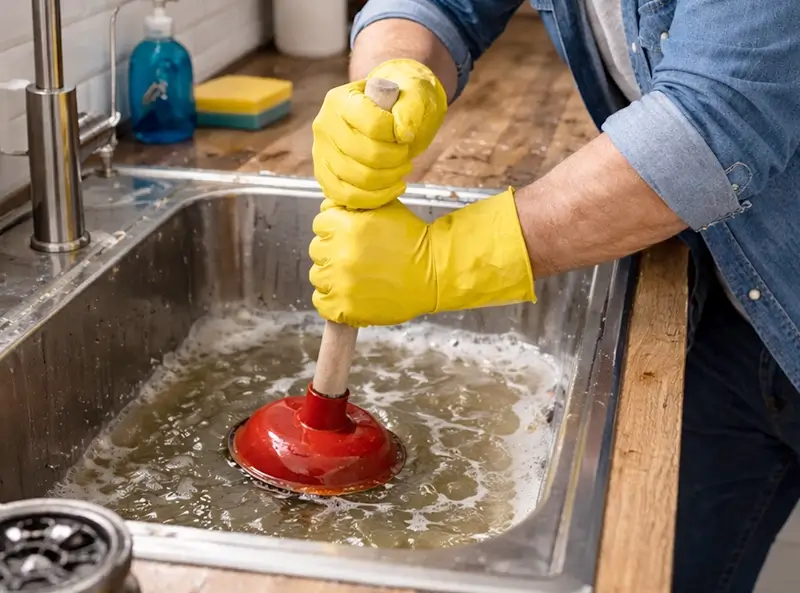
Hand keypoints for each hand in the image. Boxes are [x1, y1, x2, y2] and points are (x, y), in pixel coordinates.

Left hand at [309, 189, 536, 326]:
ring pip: (318, 277)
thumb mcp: (384, 208)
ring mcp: (341, 283)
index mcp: (346, 226)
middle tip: (357, 257)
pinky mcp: (345, 308)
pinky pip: (322, 303)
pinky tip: (348, 294)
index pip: (320, 223)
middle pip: (317, 250)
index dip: (336, 228)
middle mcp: (340, 254)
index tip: (351, 236)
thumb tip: (327, 207)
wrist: (435, 273)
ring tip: (355, 276)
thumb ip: (353, 204)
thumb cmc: (412, 238)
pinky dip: (332, 300)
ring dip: (332, 276)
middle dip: (334, 251)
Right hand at [312, 59, 447, 209]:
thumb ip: (410, 108)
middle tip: (406, 154)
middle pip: (367, 155)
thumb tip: (402, 133)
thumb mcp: (412, 93)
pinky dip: (376, 198)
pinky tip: (392, 188)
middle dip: (396, 159)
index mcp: (341, 99)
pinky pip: (348, 198)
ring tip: (402, 169)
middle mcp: (324, 125)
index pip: (374, 125)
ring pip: (359, 180)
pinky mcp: (324, 175)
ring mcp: (321, 152)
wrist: (386, 111)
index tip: (408, 135)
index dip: (398, 135)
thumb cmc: (398, 102)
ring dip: (390, 179)